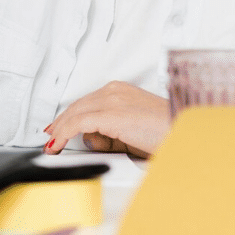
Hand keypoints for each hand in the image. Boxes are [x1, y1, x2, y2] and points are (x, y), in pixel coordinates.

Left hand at [42, 81, 170, 158]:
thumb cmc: (165, 133)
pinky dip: (64, 134)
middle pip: (77, 106)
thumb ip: (110, 133)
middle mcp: (114, 91)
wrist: (184, 133)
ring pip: (75, 113)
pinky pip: (79, 124)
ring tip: (52, 144)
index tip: (58, 126)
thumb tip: (90, 138)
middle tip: (50, 136)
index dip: (69, 115)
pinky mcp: (112, 115)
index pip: (86, 102)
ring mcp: (112, 101)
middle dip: (60, 122)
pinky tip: (58, 144)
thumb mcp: (131, 131)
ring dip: (60, 130)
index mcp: (120, 90)